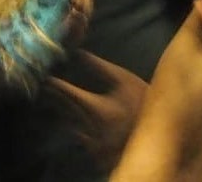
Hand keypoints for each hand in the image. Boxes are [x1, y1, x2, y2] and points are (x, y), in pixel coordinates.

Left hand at [47, 51, 147, 172]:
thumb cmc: (142, 103)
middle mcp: (86, 123)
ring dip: (60, 109)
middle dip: (54, 96)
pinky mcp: (96, 146)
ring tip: (51, 99)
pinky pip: (78, 134)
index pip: (67, 93)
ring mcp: (90, 137)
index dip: (55, 85)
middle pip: (65, 107)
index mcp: (93, 106)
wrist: (157, 134)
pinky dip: (71, 124)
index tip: (46, 77)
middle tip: (44, 86)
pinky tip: (69, 121)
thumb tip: (80, 54)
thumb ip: (101, 68)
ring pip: (69, 121)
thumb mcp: (125, 80)